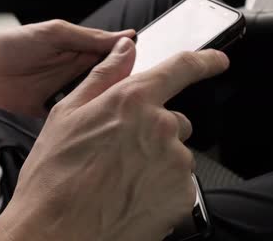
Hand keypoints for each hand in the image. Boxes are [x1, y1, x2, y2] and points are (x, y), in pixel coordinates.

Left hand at [0, 20, 134, 115]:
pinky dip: (85, 118)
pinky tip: (96, 123)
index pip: (116, 55)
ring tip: (120, 110)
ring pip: (97, 100)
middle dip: (122, 86)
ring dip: (105, 104)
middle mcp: (80, 72)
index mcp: (82, 50)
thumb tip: (124, 37)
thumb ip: (87, 37)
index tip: (147, 67)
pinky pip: (78, 116)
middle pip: (111, 80)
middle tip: (136, 93)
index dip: (131, 61)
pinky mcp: (58, 111)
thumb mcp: (54, 33)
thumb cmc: (14, 45)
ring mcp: (70, 92)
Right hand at [0, 38, 229, 240]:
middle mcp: (161, 128)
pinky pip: (178, 183)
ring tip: (120, 178)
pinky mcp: (182, 196)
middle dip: (154, 131)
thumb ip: (104, 76)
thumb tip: (124, 50)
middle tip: (121, 152)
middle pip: (174, 121)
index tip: (217, 61)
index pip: (181, 69)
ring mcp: (175, 164)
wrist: (57, 232)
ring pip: (175, 154)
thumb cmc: (55, 176)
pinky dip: (161, 188)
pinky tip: (131, 195)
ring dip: (157, 161)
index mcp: (133, 101)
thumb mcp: (67, 114)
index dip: (204, 61)